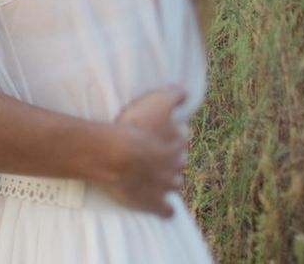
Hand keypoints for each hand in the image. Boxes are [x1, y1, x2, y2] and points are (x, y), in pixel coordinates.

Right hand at [99, 86, 188, 216]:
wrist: (117, 155)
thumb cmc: (137, 125)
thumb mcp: (157, 100)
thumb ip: (175, 95)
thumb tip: (186, 92)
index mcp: (178, 142)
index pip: (182, 139)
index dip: (172, 135)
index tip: (162, 133)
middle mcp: (176, 165)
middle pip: (179, 162)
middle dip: (172, 159)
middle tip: (158, 154)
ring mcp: (165, 185)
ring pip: (175, 184)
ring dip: (171, 181)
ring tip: (162, 179)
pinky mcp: (154, 202)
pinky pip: (166, 210)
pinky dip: (166, 210)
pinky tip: (166, 210)